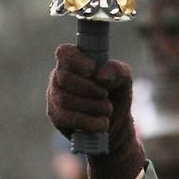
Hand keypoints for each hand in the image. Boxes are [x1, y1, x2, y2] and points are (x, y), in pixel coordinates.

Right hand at [46, 45, 144, 178]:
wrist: (115, 126)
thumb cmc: (116, 96)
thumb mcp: (123, 80)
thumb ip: (116, 71)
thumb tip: (100, 76)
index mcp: (74, 61)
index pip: (64, 52)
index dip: (79, 62)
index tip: (93, 71)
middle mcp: (59, 77)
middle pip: (65, 78)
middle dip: (91, 89)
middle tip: (105, 95)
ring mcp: (55, 97)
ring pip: (65, 100)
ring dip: (93, 107)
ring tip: (107, 110)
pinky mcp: (56, 117)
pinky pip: (66, 118)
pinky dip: (89, 122)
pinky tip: (102, 123)